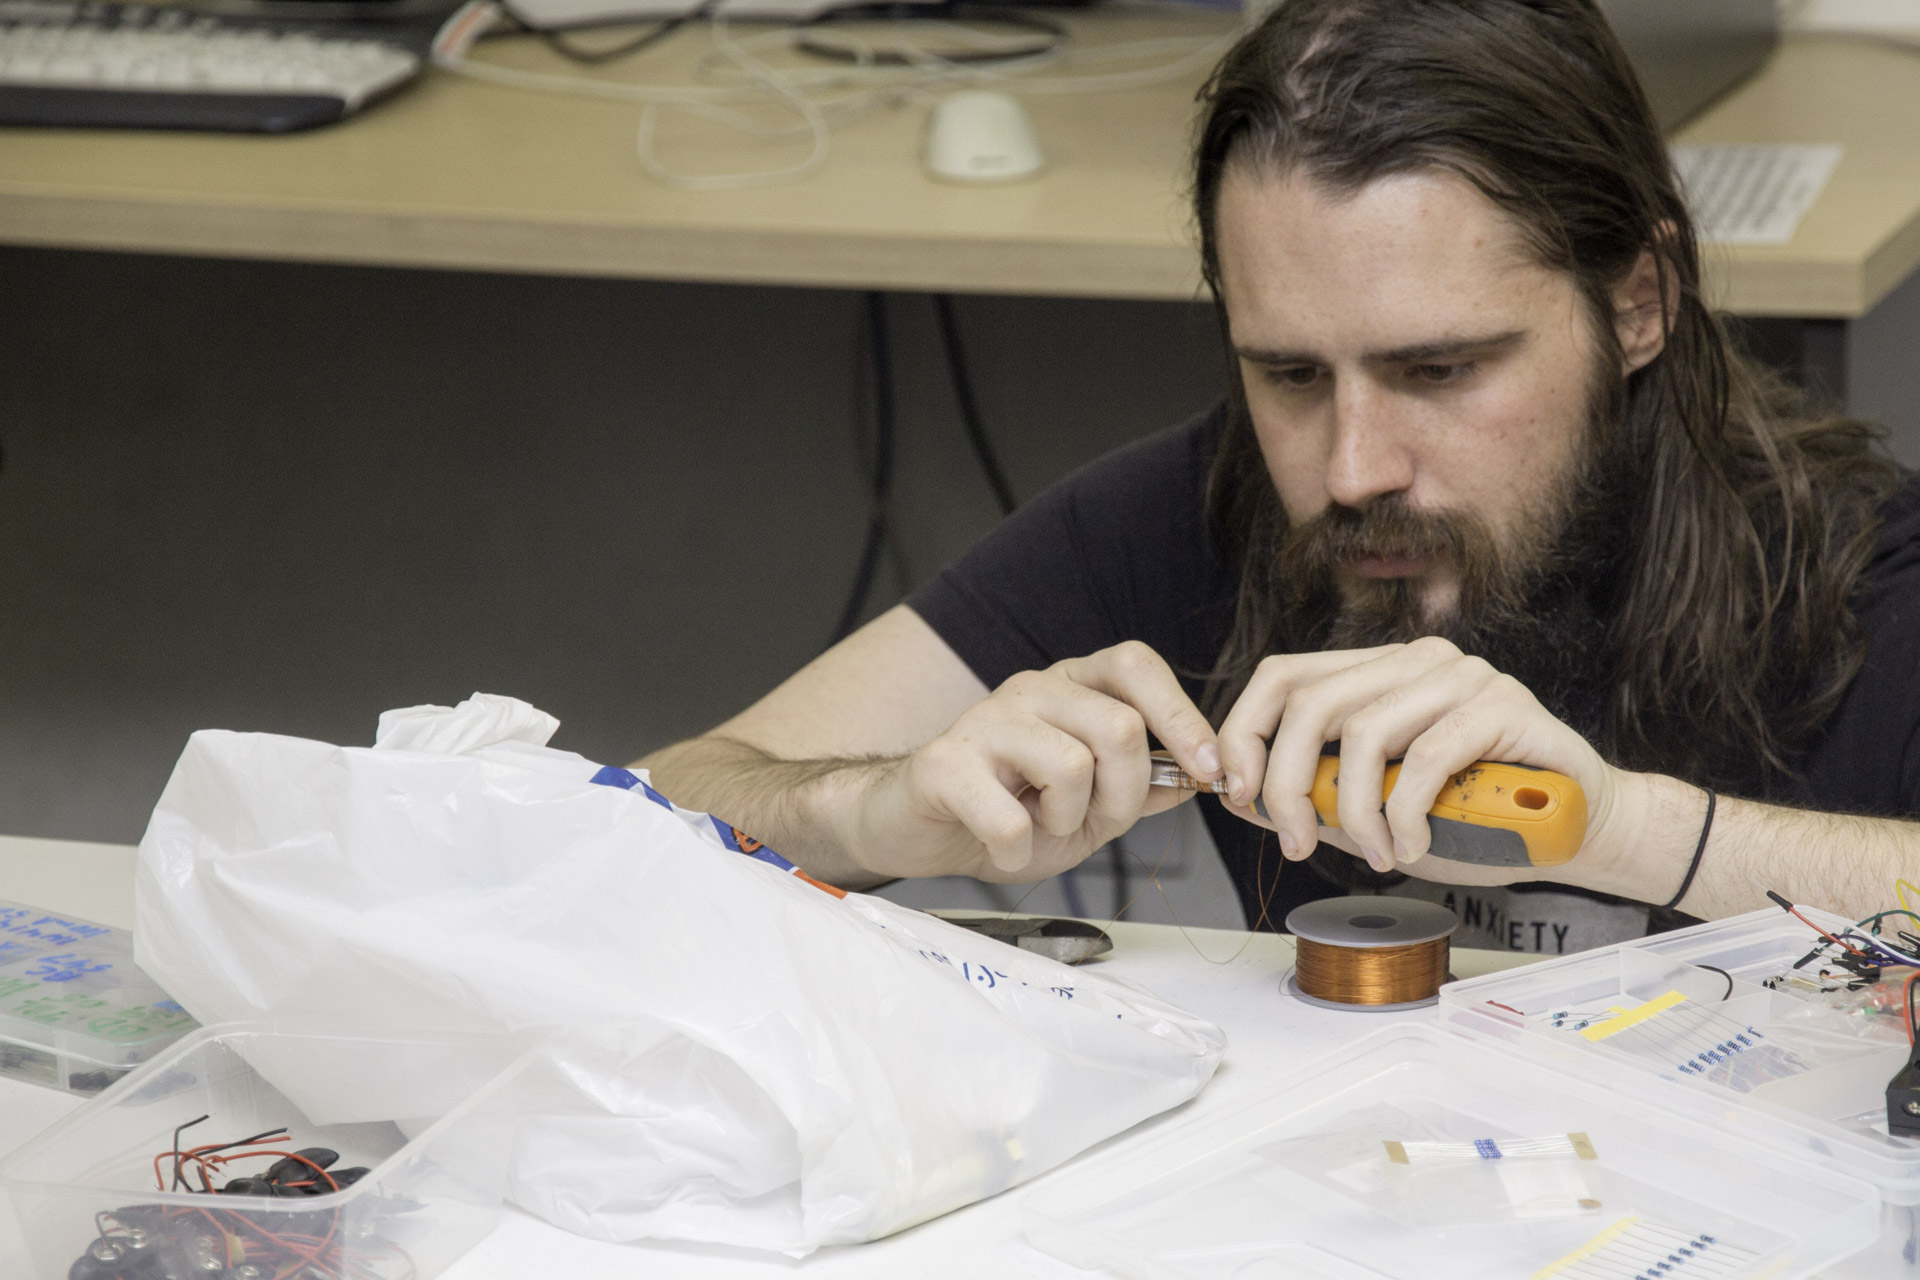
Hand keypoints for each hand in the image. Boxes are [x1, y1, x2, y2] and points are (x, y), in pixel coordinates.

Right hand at [844, 641, 1221, 881]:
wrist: (916, 829)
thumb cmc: (1001, 812)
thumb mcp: (1086, 808)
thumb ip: (1138, 789)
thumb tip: (1198, 778)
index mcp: (1070, 689)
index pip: (1135, 664)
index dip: (1182, 715)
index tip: (1209, 769)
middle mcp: (1030, 690)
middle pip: (1120, 726)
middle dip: (1124, 794)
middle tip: (1094, 819)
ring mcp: (986, 721)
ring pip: (1071, 767)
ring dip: (1067, 821)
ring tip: (1038, 824)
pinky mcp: (944, 763)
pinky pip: (1012, 818)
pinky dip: (1018, 850)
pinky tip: (1002, 844)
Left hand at [1214, 637, 1633, 887]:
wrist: (1575, 830)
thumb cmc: (1475, 820)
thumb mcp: (1375, 813)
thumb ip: (1317, 798)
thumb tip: (1239, 797)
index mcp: (1377, 672)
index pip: (1283, 677)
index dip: (1244, 732)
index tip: (1235, 793)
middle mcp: (1414, 661)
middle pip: (1310, 704)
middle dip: (1288, 784)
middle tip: (1298, 842)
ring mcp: (1460, 675)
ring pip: (1362, 733)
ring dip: (1357, 812)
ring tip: (1378, 854)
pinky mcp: (1500, 704)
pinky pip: (1423, 758)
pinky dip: (1406, 814)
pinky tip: (1416, 845)